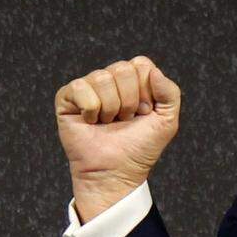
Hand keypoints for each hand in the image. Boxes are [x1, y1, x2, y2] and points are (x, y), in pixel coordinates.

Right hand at [54, 55, 180, 221]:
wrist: (117, 171)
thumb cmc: (140, 148)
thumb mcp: (167, 121)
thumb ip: (170, 92)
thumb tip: (153, 71)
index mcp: (133, 80)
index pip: (140, 64)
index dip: (146, 91)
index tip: (144, 113)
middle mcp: (110, 80)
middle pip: (123, 69)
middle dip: (129, 101)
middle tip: (125, 120)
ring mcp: (88, 87)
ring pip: (102, 78)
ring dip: (111, 108)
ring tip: (108, 123)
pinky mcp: (67, 98)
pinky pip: (81, 87)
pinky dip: (91, 110)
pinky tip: (91, 122)